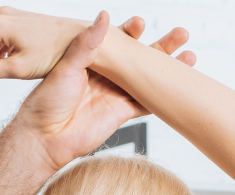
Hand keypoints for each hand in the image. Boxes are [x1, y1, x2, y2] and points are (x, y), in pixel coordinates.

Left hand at [0, 9, 195, 169]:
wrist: (44, 137)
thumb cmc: (46, 101)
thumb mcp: (67, 66)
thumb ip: (87, 44)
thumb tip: (104, 17)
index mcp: (92, 58)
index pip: (119, 40)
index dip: (132, 31)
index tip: (141, 23)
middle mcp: (108, 74)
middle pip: (140, 56)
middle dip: (162, 45)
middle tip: (180, 34)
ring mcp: (116, 93)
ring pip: (149, 78)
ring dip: (168, 68)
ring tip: (190, 56)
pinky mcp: (122, 113)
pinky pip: (147, 103)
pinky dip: (164, 96)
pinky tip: (181, 87)